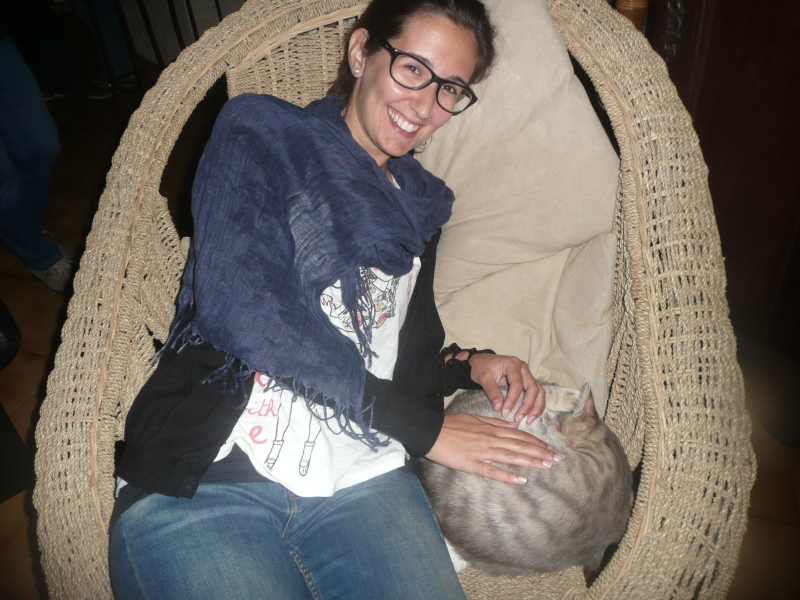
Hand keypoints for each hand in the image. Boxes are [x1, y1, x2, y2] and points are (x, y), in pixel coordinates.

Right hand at [425, 413, 560, 483]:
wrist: (430, 431)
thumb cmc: (451, 424)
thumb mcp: (474, 418)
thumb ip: (495, 422)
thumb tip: (514, 425)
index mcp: (491, 429)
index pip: (519, 435)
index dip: (536, 442)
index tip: (550, 448)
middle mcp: (490, 440)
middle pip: (520, 446)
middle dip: (540, 452)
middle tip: (558, 459)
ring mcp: (482, 452)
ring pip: (511, 457)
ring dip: (531, 462)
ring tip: (547, 466)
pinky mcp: (472, 464)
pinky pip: (493, 471)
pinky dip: (508, 476)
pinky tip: (521, 480)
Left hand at [466, 353, 544, 423]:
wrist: (481, 361)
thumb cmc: (481, 367)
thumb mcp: (484, 378)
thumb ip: (492, 392)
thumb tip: (498, 408)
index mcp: (513, 364)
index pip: (517, 385)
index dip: (512, 400)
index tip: (504, 412)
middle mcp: (523, 368)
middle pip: (533, 388)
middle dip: (527, 405)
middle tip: (518, 419)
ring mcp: (527, 374)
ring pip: (539, 391)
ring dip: (536, 406)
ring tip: (529, 420)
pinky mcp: (527, 381)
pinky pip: (537, 393)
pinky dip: (536, 404)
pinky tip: (531, 415)